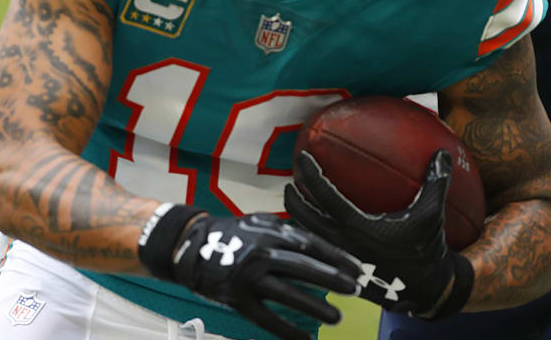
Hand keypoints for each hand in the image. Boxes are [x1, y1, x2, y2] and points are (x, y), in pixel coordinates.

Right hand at [142, 209, 359, 339]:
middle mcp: (262, 253)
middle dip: (332, 279)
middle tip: (355, 290)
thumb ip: (290, 234)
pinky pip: (267, 318)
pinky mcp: (238, 298)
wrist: (192, 246)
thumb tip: (325, 250)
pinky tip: (306, 338)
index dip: (337, 257)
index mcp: (272, 232)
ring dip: (315, 307)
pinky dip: (288, 330)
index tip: (357, 269)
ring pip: (288, 294)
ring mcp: (249, 277)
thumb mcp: (262, 223)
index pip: (312, 244)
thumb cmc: (235, 234)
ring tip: (336, 317)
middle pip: (303, 267)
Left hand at [283, 150, 474, 318]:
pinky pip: (316, 249)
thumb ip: (436, 182)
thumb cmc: (426, 248)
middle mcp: (342, 243)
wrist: (425, 289)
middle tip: (292, 178)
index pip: (324, 196)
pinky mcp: (342, 269)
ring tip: (295, 200)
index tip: (302, 157)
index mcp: (357, 226)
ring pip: (305, 235)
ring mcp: (339, 259)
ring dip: (297, 217)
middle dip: (293, 196)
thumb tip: (443, 153)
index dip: (310, 174)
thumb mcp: (431, 213)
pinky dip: (307, 234)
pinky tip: (310, 226)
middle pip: (303, 217)